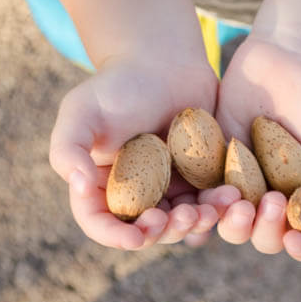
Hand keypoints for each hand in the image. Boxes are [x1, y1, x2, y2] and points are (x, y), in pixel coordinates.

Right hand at [49, 55, 224, 249]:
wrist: (164, 63)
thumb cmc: (117, 84)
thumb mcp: (82, 110)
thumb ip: (68, 147)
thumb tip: (77, 185)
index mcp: (99, 187)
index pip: (101, 223)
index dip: (116, 237)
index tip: (136, 238)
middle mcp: (134, 196)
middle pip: (148, 231)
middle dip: (167, 231)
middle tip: (184, 216)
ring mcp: (168, 191)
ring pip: (182, 223)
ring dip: (198, 223)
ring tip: (213, 207)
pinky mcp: (198, 181)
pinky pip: (210, 204)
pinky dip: (220, 206)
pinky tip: (232, 194)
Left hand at [215, 36, 300, 261]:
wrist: (292, 54)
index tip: (295, 241)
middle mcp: (281, 198)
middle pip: (269, 239)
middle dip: (267, 232)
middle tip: (268, 202)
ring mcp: (248, 184)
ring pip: (234, 224)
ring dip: (235, 223)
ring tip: (238, 200)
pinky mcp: (218, 166)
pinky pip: (208, 195)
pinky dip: (208, 202)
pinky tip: (212, 193)